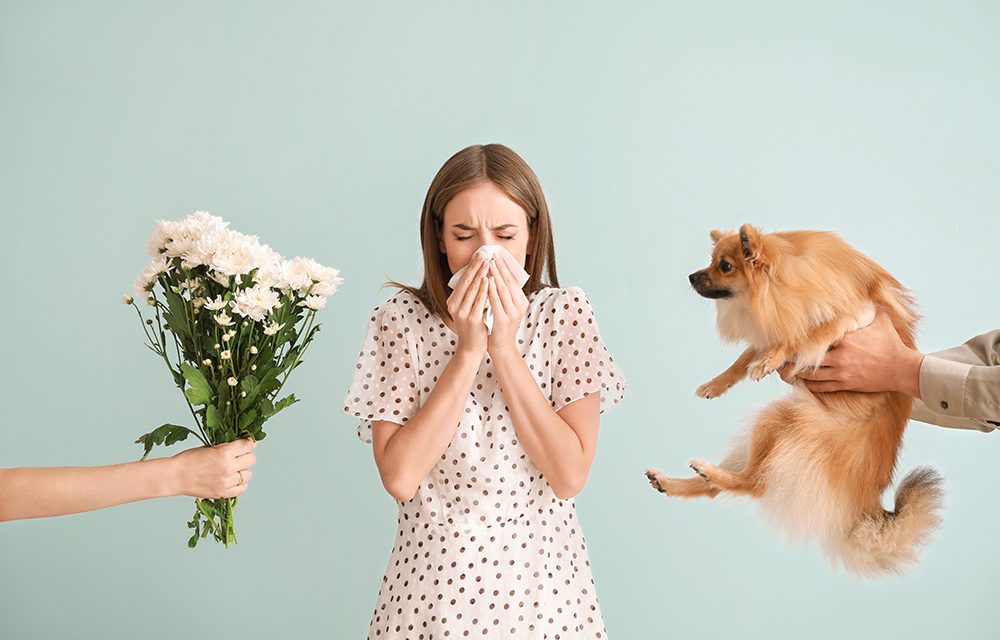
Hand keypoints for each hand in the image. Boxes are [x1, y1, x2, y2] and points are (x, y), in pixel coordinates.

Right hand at [168, 438, 256, 498]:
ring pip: (248, 475)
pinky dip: (240, 484)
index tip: (247, 444)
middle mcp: (228, 467)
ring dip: (242, 471)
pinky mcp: (222, 493)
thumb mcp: (209, 447)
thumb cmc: (189, 459)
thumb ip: (226, 446)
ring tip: (233, 470)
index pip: (248, 445)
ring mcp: (226, 482)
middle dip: (246, 456)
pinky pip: (242, 489)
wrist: (175, 476)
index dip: (248, 443)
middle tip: (238, 457)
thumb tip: (242, 444)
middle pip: (251, 459)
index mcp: (225, 452)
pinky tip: (233, 480)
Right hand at [446, 253, 489, 356]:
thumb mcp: (468, 308)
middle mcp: (454, 305)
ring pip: (472, 289)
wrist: (471, 347)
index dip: (471, 267)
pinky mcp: (471, 319)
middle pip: (466, 282)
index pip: (462, 280)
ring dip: (480, 274)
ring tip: (487, 263)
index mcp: (453, 301)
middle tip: (483, 254)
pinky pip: (478, 301)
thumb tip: (479, 276)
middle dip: (475, 267)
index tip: (479, 255)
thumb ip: (470, 295)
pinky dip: (483, 289)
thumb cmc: (473, 326)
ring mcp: (462, 312)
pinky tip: (489, 280)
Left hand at [486, 255, 528, 356]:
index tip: (498, 255)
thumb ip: (504, 294)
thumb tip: (496, 275)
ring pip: (504, 290)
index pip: (513, 280)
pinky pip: (497, 302)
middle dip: (501, 267)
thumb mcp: (505, 308)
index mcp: (521, 302)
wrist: (502, 348)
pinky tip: (487, 281)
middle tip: (494, 254)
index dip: (505, 267)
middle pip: (510, 282)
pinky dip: (492, 290)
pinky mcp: (503, 320)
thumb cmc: (500, 326)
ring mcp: (513, 313)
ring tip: (490, 263)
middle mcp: (520, 306)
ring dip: (496, 275)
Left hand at [779, 310, 923, 396]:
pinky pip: (820, 386)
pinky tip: (800, 381)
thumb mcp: (879, 318)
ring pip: (810, 375)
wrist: (902, 368)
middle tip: (779, 356)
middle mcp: (840, 356)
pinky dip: (808, 384)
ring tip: (784, 370)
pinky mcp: (845, 384)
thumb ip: (865, 307)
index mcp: (845, 338)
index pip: (816, 338)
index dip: (800, 339)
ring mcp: (841, 371)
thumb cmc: (890, 342)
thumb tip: (861, 288)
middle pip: (807, 358)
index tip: (787, 338)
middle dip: (791, 358)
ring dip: (795, 374)